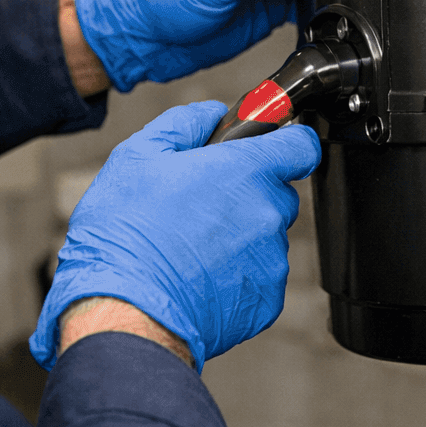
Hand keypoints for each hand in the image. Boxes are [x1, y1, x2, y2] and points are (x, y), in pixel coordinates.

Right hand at [29, 100, 321, 371]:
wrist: (125, 312)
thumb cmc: (125, 235)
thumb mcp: (138, 157)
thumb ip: (184, 125)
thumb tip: (212, 114)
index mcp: (246, 171)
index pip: (301, 145)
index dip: (286, 143)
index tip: (270, 148)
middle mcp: (268, 213)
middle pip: (278, 193)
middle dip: (248, 195)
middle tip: (202, 207)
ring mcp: (272, 259)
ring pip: (266, 237)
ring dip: (241, 238)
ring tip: (191, 249)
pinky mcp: (267, 300)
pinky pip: (259, 277)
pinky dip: (236, 277)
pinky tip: (198, 278)